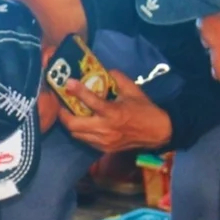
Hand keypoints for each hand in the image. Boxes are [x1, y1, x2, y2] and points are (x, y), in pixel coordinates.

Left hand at [54, 67, 172, 151]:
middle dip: (63, 114)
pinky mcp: (104, 149)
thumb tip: (104, 70)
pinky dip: (80, 132)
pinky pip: (85, 140)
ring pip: (76, 134)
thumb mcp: (133, 90)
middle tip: (61, 104)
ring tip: (69, 113)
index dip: (76, 91)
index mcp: (113, 112)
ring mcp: (104, 141)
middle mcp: (105, 129)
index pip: (90, 101)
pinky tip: (82, 123)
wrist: (158, 132)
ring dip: (70, 123)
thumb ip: (117, 78)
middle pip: (74, 125)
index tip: (67, 83)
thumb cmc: (145, 109)